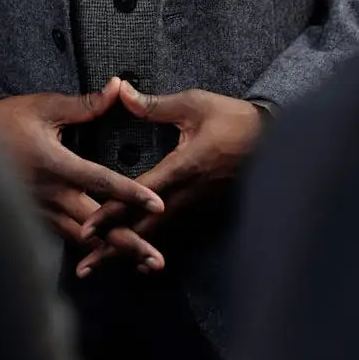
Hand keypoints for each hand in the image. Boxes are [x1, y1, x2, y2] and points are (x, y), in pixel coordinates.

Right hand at [0, 77, 164, 266]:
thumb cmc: (3, 121)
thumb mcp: (43, 107)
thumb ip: (84, 105)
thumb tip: (117, 88)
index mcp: (57, 165)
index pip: (101, 182)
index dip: (131, 194)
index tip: (158, 204)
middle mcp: (51, 195)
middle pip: (96, 224)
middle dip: (128, 242)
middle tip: (156, 260)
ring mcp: (41, 211)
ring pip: (83, 238)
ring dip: (113, 252)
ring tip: (142, 263)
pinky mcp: (34, 218)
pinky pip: (65, 237)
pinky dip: (88, 250)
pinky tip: (104, 259)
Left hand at [75, 81, 264, 276]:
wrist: (274, 138)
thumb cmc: (233, 118)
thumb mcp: (194, 104)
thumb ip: (154, 104)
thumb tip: (122, 92)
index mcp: (183, 168)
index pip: (139, 195)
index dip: (112, 213)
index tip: (87, 229)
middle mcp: (188, 194)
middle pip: (144, 227)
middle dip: (113, 248)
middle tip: (84, 268)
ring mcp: (196, 204)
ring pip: (157, 232)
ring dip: (127, 250)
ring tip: (100, 266)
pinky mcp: (202, 206)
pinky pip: (171, 228)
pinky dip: (149, 243)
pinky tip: (137, 258)